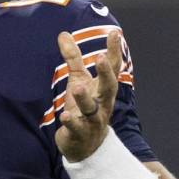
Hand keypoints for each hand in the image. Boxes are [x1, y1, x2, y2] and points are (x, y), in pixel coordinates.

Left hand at [54, 29, 123, 161]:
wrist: (86, 146)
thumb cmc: (84, 107)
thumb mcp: (79, 80)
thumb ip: (73, 58)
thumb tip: (63, 33)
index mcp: (103, 89)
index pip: (112, 68)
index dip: (113, 51)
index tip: (115, 33)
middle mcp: (102, 103)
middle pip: (108, 87)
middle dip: (106, 73)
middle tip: (101, 58)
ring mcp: (92, 120)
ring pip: (91, 109)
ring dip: (85, 98)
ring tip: (77, 87)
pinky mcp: (79, 133)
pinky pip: (76, 128)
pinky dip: (71, 122)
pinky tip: (64, 116)